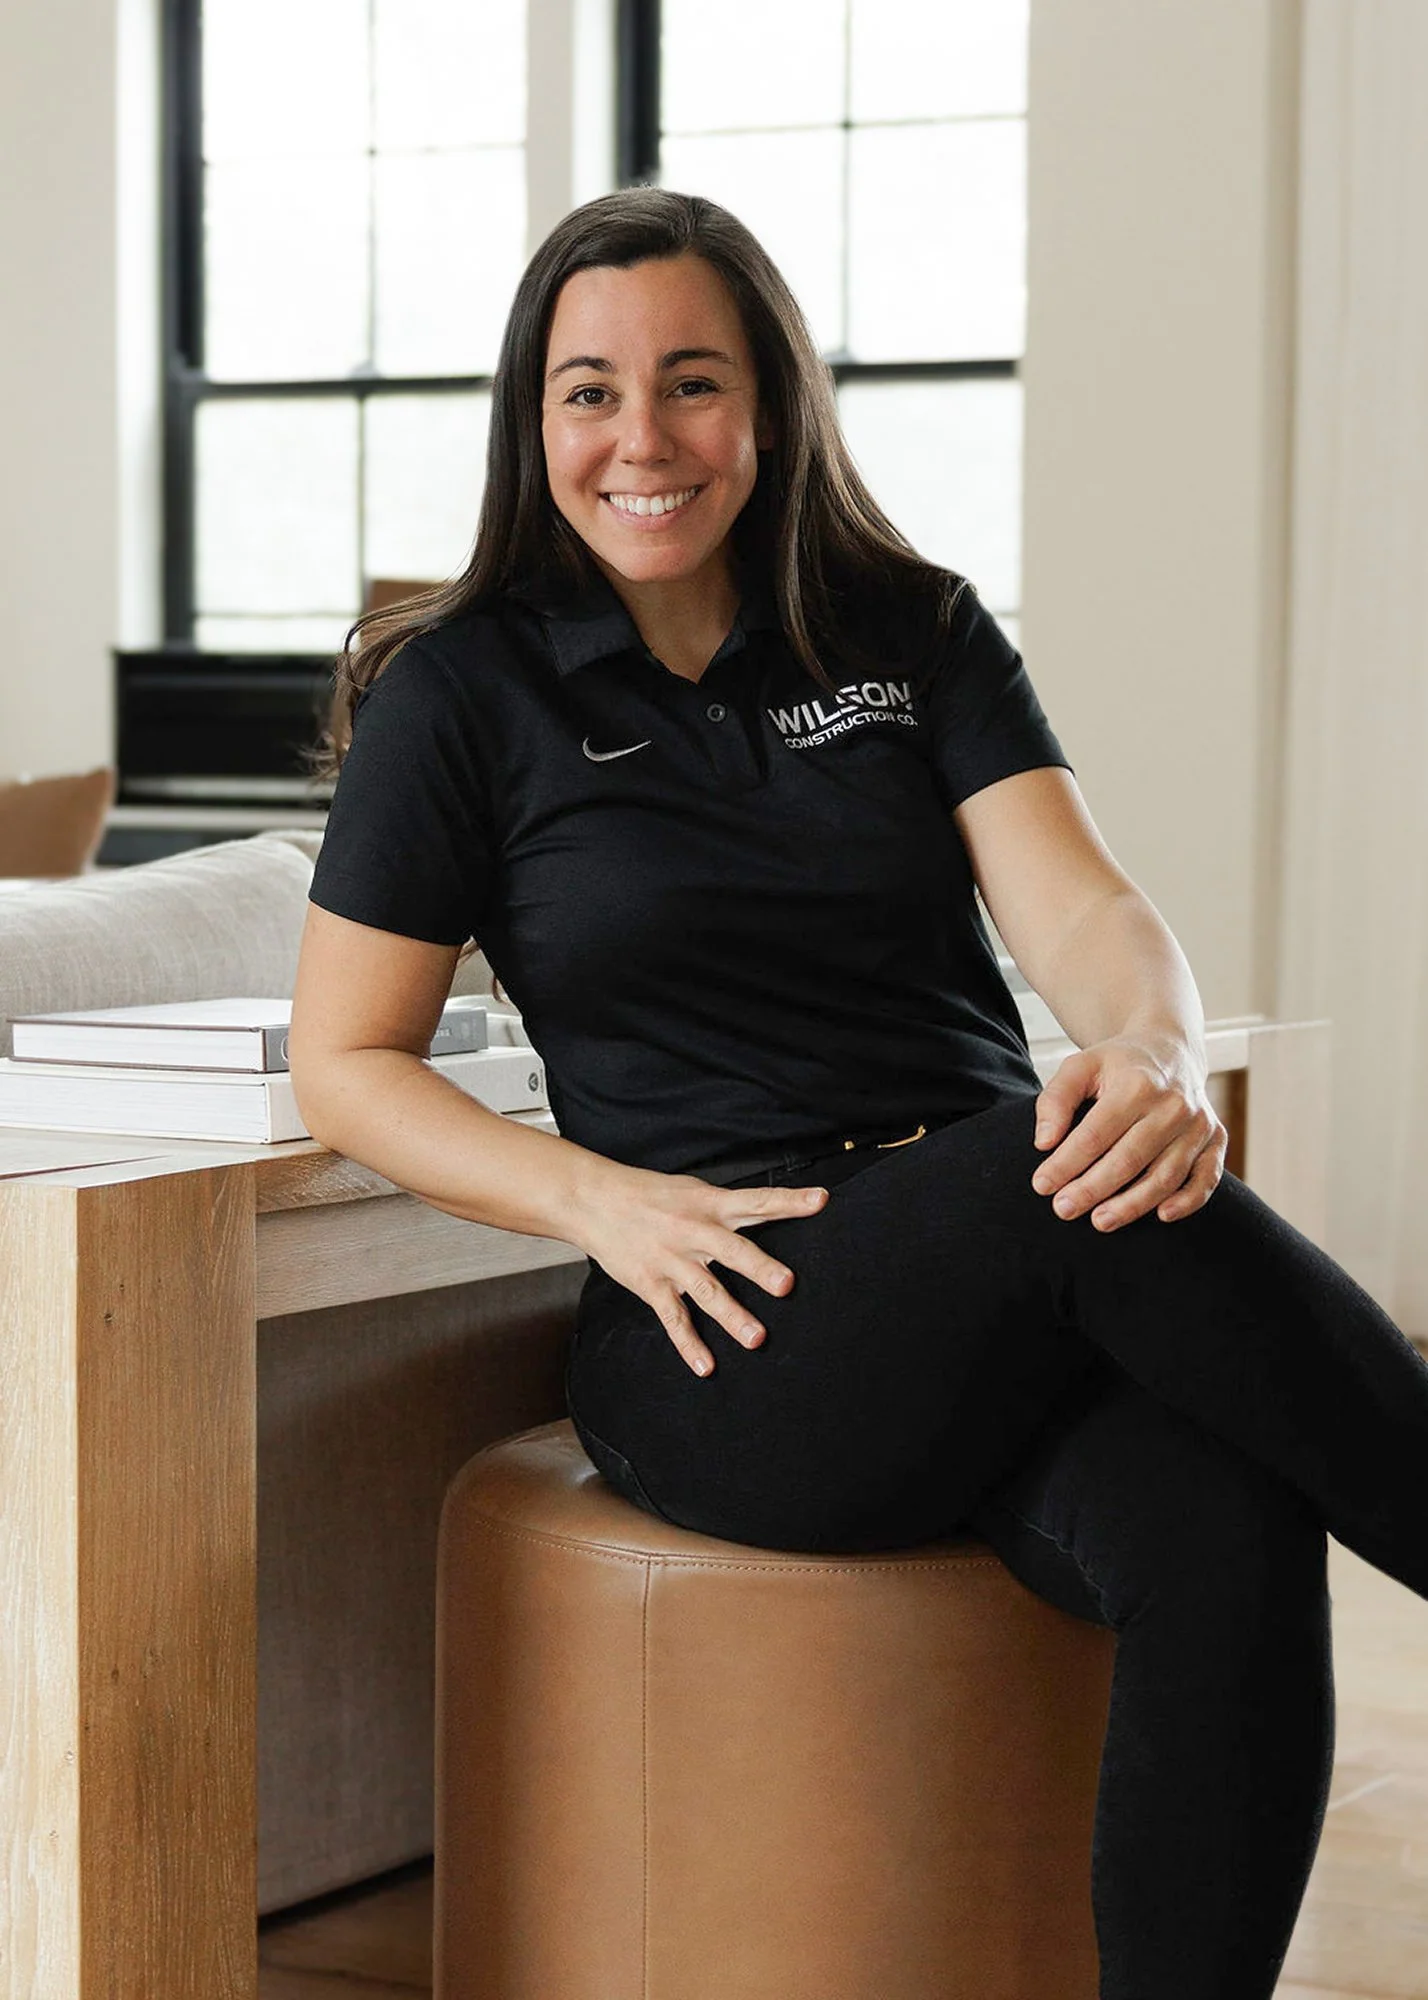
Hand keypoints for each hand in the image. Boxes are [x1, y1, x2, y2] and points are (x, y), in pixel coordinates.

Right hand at [571, 1165, 829, 1376]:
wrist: (594, 1200)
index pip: (757, 1201)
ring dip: (731, 1316)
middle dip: (759, 1268)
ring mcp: (672, 1260)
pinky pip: (673, 1318)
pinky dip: (688, 1344)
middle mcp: (694, 1232)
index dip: (789, 1200)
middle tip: (785, 1285)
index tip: (820, 1200)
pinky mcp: (651, 1284)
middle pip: (733, 1251)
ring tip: (756, 1339)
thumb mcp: (693, 1190)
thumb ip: (729, 1207)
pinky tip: (706, 1367)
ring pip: (706, 1290)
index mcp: (710, 1204)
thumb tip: (767, 1212)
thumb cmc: (651, 1194)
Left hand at [1031, 1035, 1226, 1230]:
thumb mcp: (1079, 1066)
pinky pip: (1206, 1178)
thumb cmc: (1117, 1064)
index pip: (1095, 1134)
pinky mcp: (1216, 1139)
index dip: (1066, 1164)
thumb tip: (1044, 1142)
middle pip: (1129, 1159)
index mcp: (1137, 1084)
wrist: (1170, 1049)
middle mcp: (1173, 1105)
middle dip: (1093, 1189)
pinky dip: (1187, 1201)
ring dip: (1133, 1204)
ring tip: (1099, 1221)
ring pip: (1166, 1175)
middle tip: (1064, 1209)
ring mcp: (1199, 1124)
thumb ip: (1056, 1100)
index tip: (1042, 1185)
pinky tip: (1161, 1216)